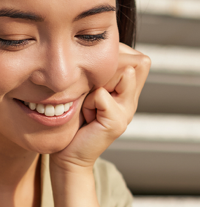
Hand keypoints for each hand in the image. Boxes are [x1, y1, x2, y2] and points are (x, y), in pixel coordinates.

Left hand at [51, 43, 150, 171]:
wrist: (68, 154)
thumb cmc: (72, 118)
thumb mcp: (87, 89)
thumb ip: (100, 73)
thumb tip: (105, 52)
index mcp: (127, 91)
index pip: (137, 59)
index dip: (116, 58)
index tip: (95, 79)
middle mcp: (132, 100)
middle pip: (132, 63)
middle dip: (106, 71)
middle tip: (91, 95)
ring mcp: (127, 112)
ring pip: (120, 75)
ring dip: (97, 86)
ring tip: (89, 104)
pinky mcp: (117, 122)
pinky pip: (101, 95)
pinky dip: (88, 102)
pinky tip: (86, 116)